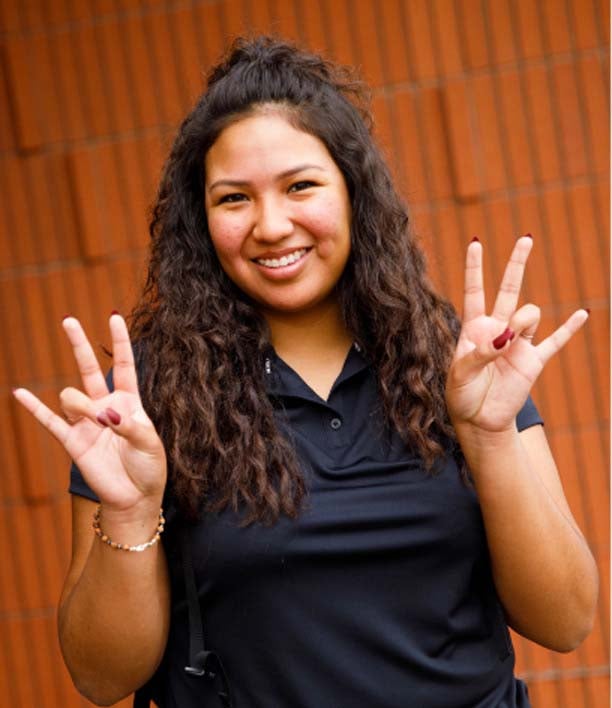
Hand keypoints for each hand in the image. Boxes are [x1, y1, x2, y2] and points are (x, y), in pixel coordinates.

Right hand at [13, 314, 165, 512]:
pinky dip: (34, 408)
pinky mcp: (73, 441)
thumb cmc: (149, 467)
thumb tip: (104, 414)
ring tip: (99, 423)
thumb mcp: (149, 443)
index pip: (124, 365)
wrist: (135, 498)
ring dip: (83, 406)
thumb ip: (129, 425)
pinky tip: (19, 394)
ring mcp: (86, 422)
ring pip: (72, 397)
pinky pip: (49, 421)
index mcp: (129, 401)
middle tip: (68, 320)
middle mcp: (105, 406)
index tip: (114, 316)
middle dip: (79, 344)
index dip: (120, 341)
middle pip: (90, 369)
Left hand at [446, 236, 588, 433]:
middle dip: (517, 264)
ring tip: (508, 342)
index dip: (474, 268)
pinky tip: (583, 315)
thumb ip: (479, 353)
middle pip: (509, 290)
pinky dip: (569, 329)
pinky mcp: (533, 361)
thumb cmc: (462, 395)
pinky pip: (555, 341)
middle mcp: (497, 329)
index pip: (474, 292)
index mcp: (474, 328)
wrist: (479, 420)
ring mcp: (517, 343)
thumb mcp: (460, 374)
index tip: (476, 243)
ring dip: (522, 321)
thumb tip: (505, 337)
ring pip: (529, 314)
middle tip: (525, 239)